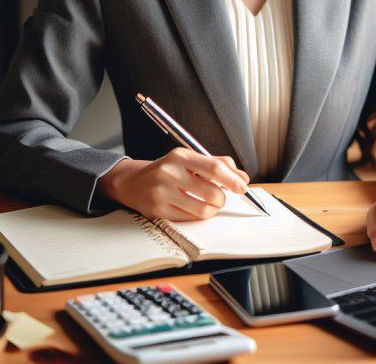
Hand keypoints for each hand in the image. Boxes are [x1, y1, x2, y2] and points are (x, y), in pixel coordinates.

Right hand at [97, 148, 249, 220]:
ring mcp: (162, 193)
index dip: (233, 179)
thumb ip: (218, 164)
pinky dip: (198, 216)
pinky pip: (189, 219)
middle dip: (222, 198)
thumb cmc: (168, 170)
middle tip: (220, 197)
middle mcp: (170, 172)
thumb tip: (242, 177)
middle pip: (211, 192)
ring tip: (209, 204)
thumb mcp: (190, 159)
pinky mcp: (158, 211)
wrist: (133, 182)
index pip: (214, 168)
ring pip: (203, 209)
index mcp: (181, 156)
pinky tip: (194, 208)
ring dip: (213, 209)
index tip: (243, 187)